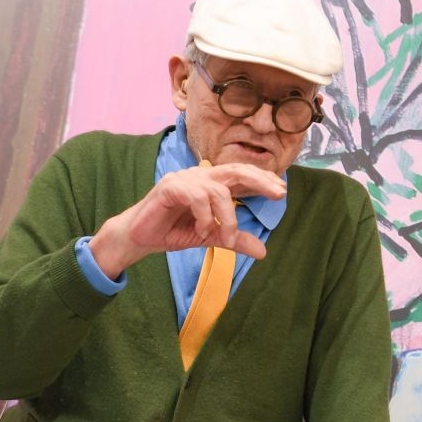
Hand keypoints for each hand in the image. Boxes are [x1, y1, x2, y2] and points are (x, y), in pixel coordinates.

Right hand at [89, 162, 285, 278]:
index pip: (241, 176)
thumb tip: (263, 251)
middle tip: (278, 193)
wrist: (140, 238)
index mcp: (210, 184)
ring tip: (226, 238)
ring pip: (218, 190)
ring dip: (228, 216)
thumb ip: (234, 239)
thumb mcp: (209, 237)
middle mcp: (200, 175)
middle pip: (235, 170)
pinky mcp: (170, 186)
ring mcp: (185, 179)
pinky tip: (201, 230)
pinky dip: (205, 216)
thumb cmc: (172, 232)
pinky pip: (197, 197)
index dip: (262, 179)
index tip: (282, 190)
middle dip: (259, 180)